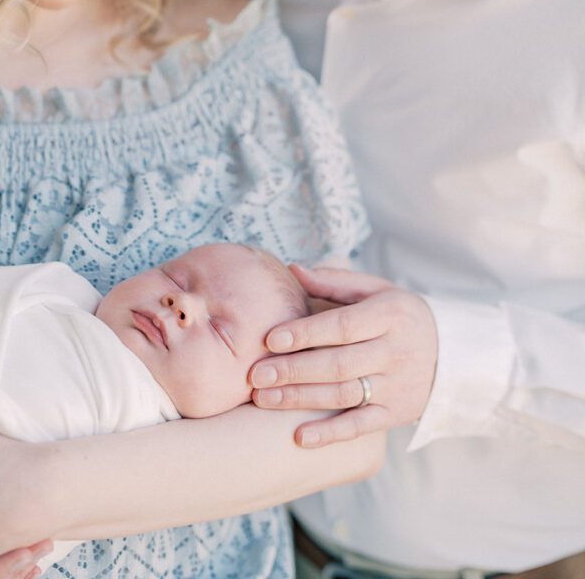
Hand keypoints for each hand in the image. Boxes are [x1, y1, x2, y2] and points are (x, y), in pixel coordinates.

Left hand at [249, 265, 437, 447]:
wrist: (453, 355)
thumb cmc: (399, 315)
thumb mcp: (376, 290)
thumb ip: (334, 281)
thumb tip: (292, 269)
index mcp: (390, 314)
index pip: (342, 326)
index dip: (305, 332)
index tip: (270, 338)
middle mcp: (396, 352)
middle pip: (338, 364)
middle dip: (293, 370)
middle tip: (255, 375)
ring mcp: (397, 386)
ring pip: (343, 394)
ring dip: (300, 399)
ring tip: (262, 400)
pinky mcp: (397, 413)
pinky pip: (362, 426)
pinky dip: (331, 434)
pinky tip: (300, 437)